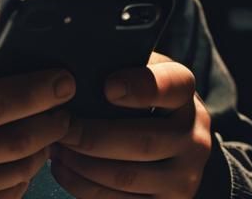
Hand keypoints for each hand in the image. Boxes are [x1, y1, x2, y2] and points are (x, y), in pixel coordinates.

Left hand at [49, 52, 211, 197]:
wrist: (177, 138)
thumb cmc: (145, 96)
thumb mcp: (141, 71)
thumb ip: (120, 65)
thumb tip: (73, 70)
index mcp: (185, 94)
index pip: (171, 86)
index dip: (139, 88)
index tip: (107, 87)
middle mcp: (193, 138)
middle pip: (143, 141)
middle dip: (93, 136)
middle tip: (62, 126)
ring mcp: (184, 177)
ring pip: (127, 177)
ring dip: (83, 164)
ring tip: (57, 147)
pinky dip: (85, 187)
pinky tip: (65, 169)